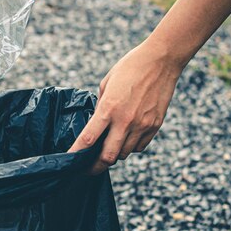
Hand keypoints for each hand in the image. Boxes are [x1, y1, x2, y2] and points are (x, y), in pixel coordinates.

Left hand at [68, 41, 182, 173]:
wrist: (161, 60)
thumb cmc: (129, 68)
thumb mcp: (106, 85)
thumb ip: (100, 107)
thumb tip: (96, 124)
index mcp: (108, 108)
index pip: (88, 139)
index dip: (76, 154)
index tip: (69, 161)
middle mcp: (125, 121)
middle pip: (108, 156)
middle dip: (95, 166)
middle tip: (87, 169)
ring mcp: (142, 125)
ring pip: (124, 154)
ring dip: (113, 155)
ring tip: (106, 150)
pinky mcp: (155, 126)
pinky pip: (139, 146)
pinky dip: (130, 148)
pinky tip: (125, 140)